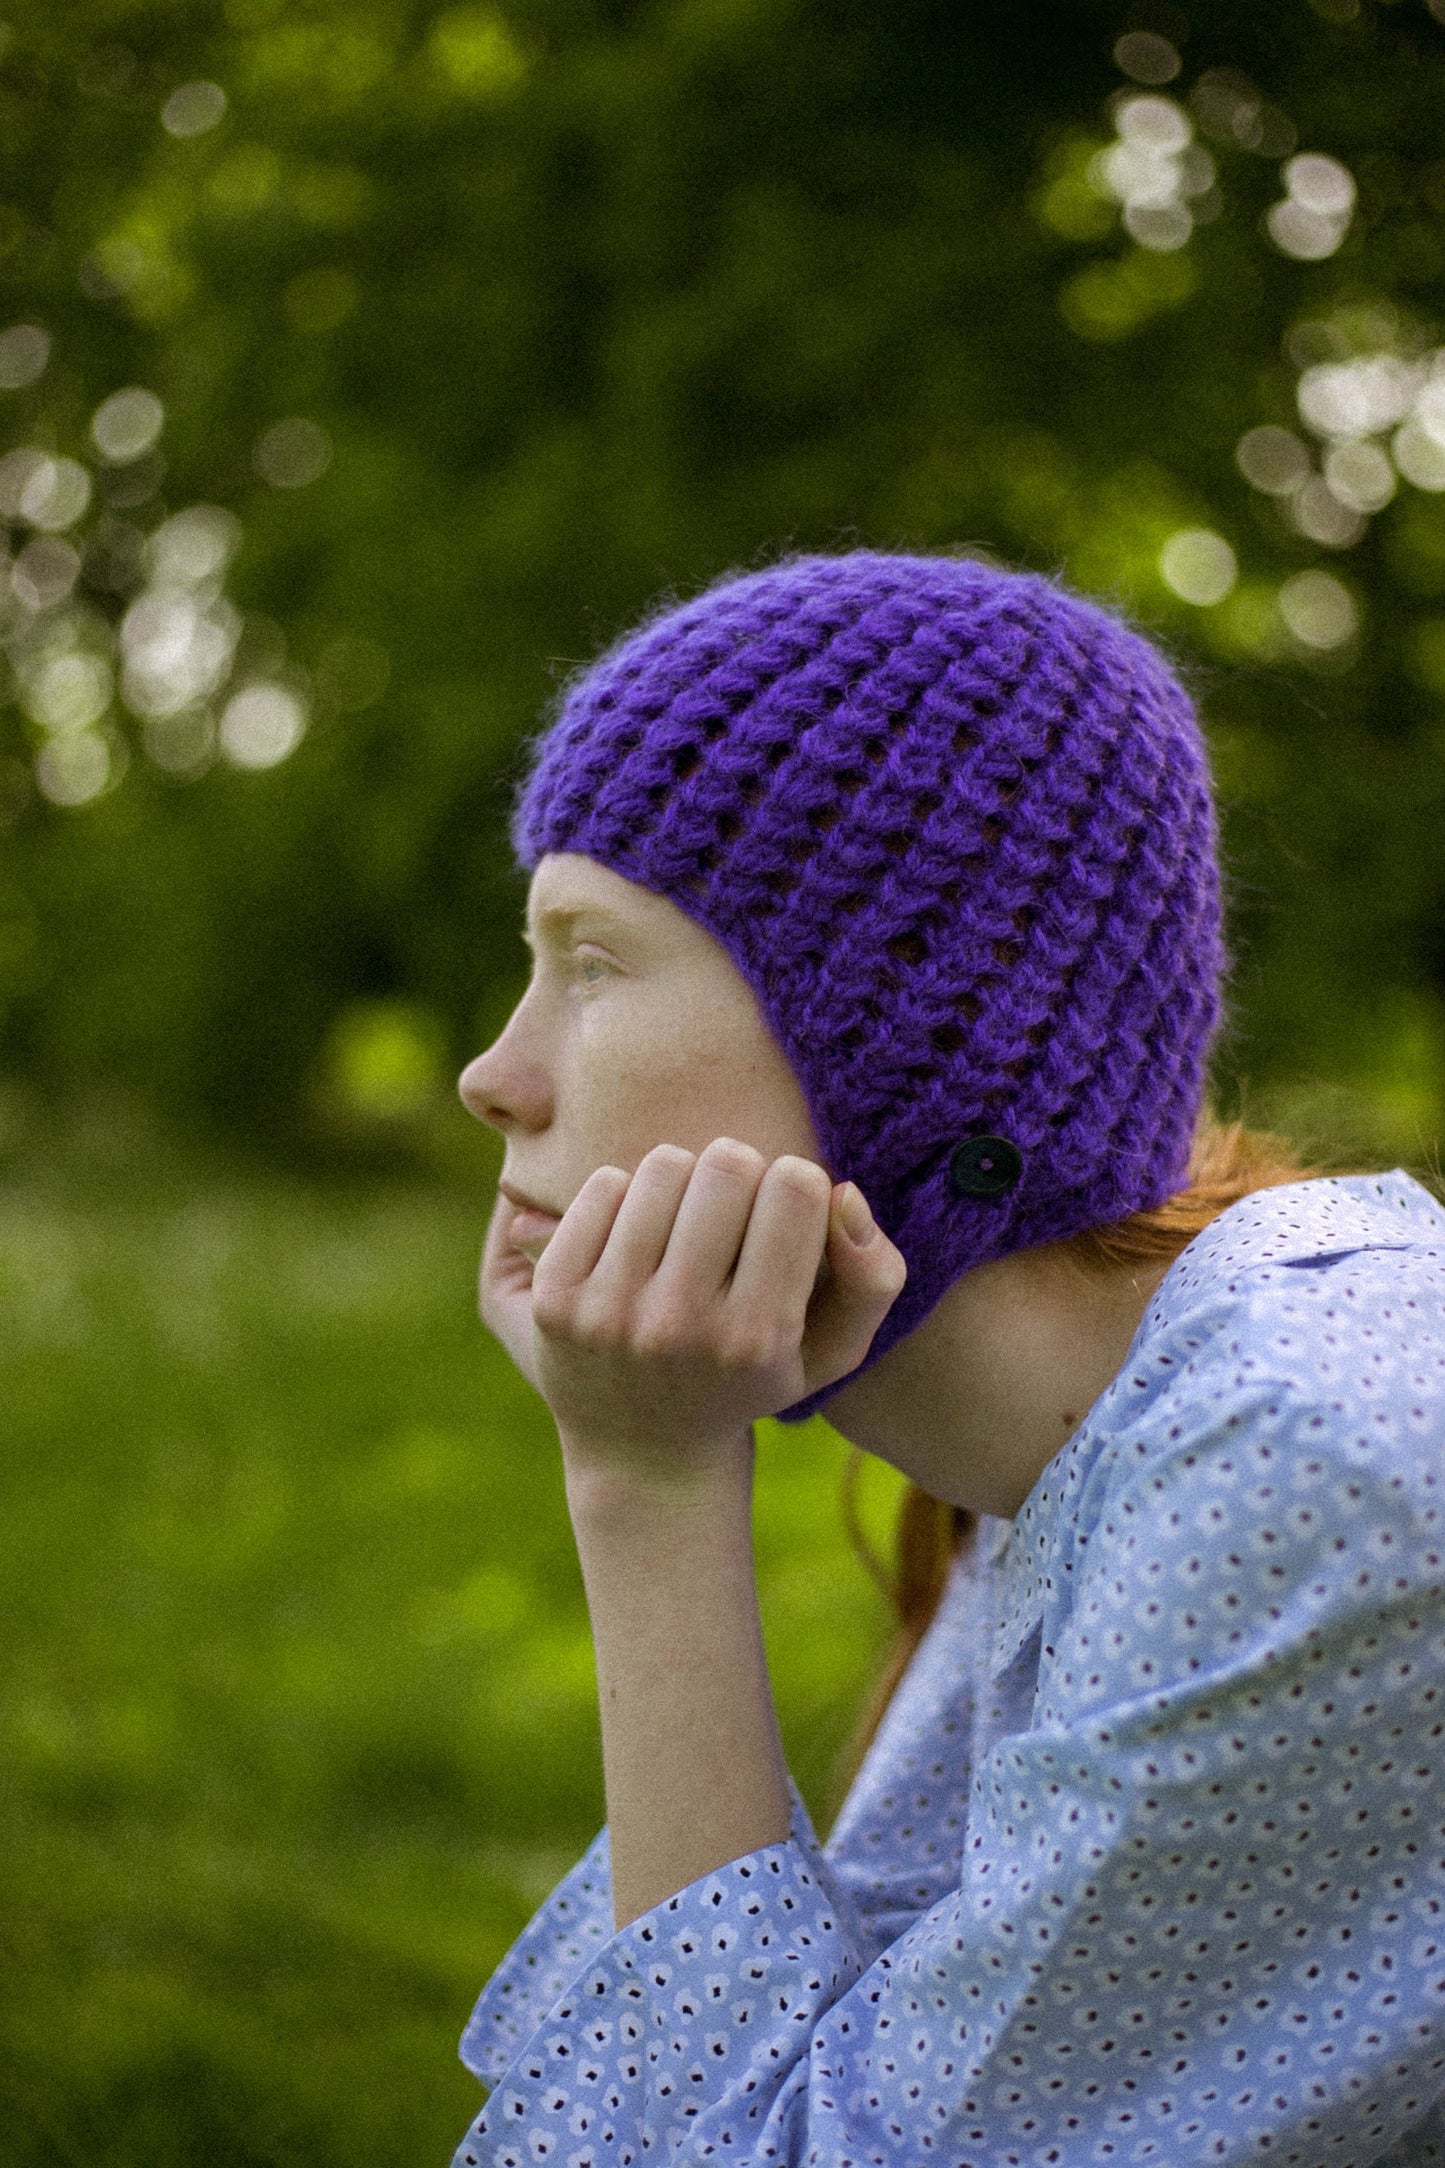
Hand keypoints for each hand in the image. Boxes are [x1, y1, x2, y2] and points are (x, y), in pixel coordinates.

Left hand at [488, 1139, 905, 1490]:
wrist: (642, 1455)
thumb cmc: (750, 1382)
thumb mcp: (830, 1352)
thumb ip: (873, 1277)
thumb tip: (845, 1192)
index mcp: (758, 1336)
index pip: (795, 1185)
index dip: (797, 1184)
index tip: (783, 1214)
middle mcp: (681, 1326)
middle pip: (727, 1164)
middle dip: (738, 1173)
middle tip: (730, 1213)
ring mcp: (610, 1312)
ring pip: (662, 1166)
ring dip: (681, 1181)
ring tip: (683, 1225)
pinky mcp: (556, 1298)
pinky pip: (601, 1186)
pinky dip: (625, 1197)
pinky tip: (635, 1241)